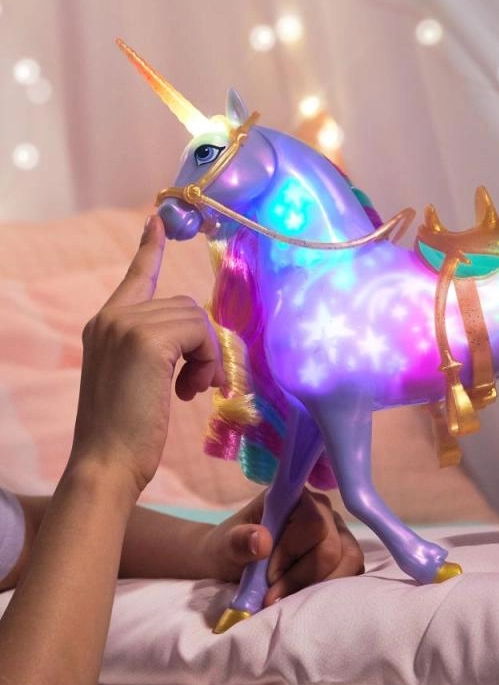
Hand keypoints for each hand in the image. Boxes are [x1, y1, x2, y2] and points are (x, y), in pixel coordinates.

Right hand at [70, 216, 224, 493]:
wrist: (106, 463)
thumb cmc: (126, 432)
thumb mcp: (138, 379)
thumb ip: (157, 350)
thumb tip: (197, 337)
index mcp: (105, 324)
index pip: (136, 276)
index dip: (150, 249)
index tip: (157, 221)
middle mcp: (112, 316)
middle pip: (185, 306)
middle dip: (203, 344)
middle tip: (199, 384)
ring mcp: (126, 324)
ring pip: (197, 318)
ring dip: (207, 355)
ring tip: (192, 389)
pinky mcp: (146, 339)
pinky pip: (201, 332)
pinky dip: (208, 359)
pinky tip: (191, 389)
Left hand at [201, 488, 363, 604]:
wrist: (232, 563)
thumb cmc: (229, 550)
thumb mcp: (223, 547)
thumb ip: (238, 541)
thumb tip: (262, 540)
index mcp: (295, 497)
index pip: (314, 522)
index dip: (293, 553)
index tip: (267, 574)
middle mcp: (323, 510)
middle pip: (332, 547)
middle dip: (301, 576)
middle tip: (272, 594)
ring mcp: (337, 531)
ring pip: (349, 559)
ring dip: (318, 586)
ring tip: (287, 597)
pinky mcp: (343, 553)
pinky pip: (352, 571)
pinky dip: (330, 590)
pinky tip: (303, 596)